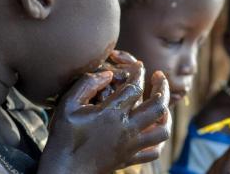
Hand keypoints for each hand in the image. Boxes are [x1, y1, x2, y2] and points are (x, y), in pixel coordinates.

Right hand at [38, 54, 170, 173]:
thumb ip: (86, 85)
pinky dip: (158, 140)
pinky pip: (153, 152)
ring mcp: (131, 146)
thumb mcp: (68, 105)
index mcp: (112, 113)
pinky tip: (153, 130)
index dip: (139, 73)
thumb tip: (108, 74)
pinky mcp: (129, 159)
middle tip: (159, 76)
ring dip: (166, 115)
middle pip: (158, 105)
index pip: (135, 87)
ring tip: (161, 104)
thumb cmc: (64, 137)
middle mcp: (127, 129)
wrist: (63, 170)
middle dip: (162, 87)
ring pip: (162, 130)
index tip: (139, 66)